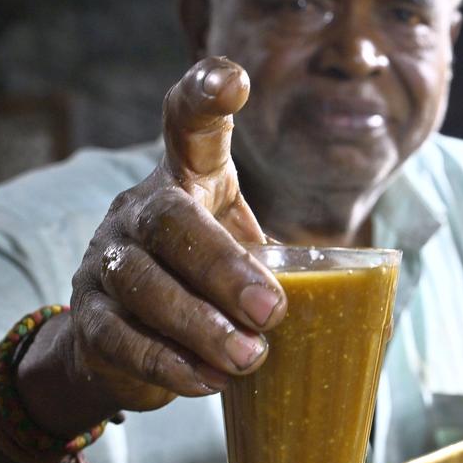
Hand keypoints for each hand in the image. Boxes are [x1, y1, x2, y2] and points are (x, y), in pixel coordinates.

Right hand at [65, 57, 285, 413]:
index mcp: (185, 180)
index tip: (233, 81)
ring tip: (250, 358)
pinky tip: (209, 380)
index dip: (204, 96)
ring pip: (142, 283)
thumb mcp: (246, 257)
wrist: (123, 343)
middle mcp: (138, 210)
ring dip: (201, 325)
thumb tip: (374, 298)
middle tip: (272, 311)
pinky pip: (121, 338)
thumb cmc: (205, 287)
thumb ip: (288, 262)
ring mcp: (104, 262)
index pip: (186, 124)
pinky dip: (169, 363)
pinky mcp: (89, 318)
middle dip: (223, 267)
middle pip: (171, 221)